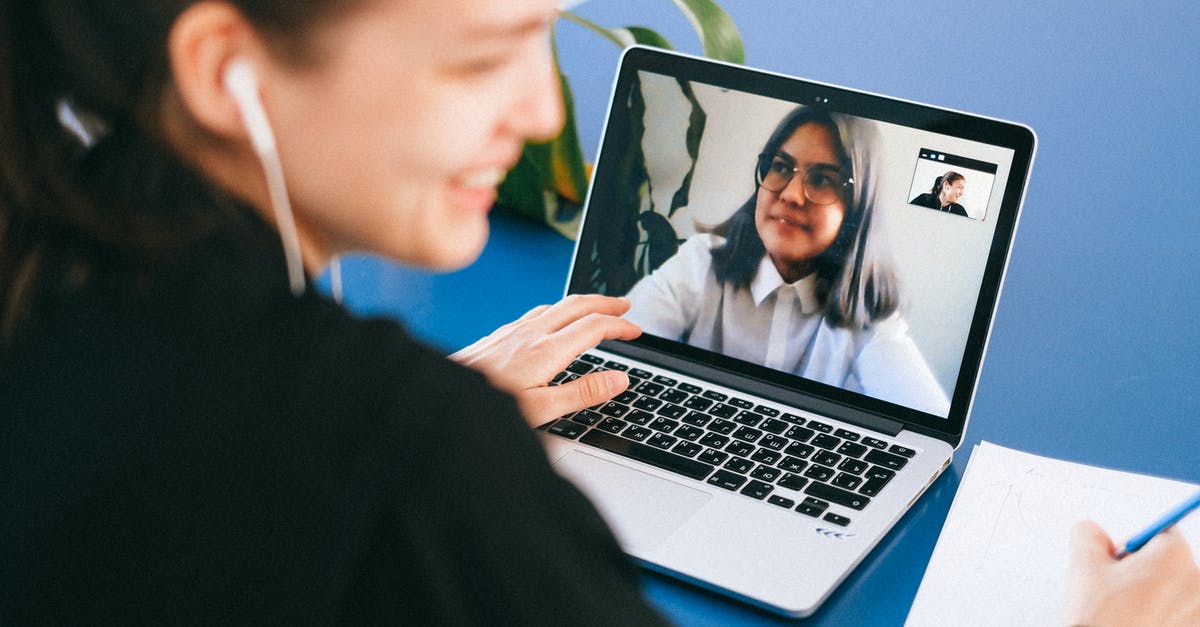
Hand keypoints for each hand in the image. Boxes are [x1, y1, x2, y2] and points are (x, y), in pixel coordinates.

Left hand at [450, 294, 641, 427]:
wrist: (444, 394)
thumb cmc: (489, 405)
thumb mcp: (542, 409)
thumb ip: (583, 393)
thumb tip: (619, 379)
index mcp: (547, 350)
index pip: (594, 327)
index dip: (620, 326)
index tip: (636, 330)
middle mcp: (531, 333)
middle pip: (578, 305)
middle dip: (606, 303)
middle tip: (626, 306)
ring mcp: (514, 330)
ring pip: (557, 305)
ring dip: (584, 304)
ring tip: (598, 309)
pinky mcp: (501, 334)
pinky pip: (538, 311)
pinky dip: (560, 309)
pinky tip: (555, 319)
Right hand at [1062, 519, 1199, 625]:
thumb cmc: (1100, 620)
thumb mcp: (1081, 566)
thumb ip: (1088, 533)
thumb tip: (1095, 532)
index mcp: (1173, 555)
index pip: (1161, 535)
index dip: (1136, 549)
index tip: (1120, 567)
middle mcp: (1198, 580)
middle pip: (1172, 565)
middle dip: (1147, 575)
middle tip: (1118, 596)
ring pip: (1177, 594)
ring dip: (1158, 600)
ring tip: (1129, 618)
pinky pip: (1181, 616)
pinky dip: (1166, 620)